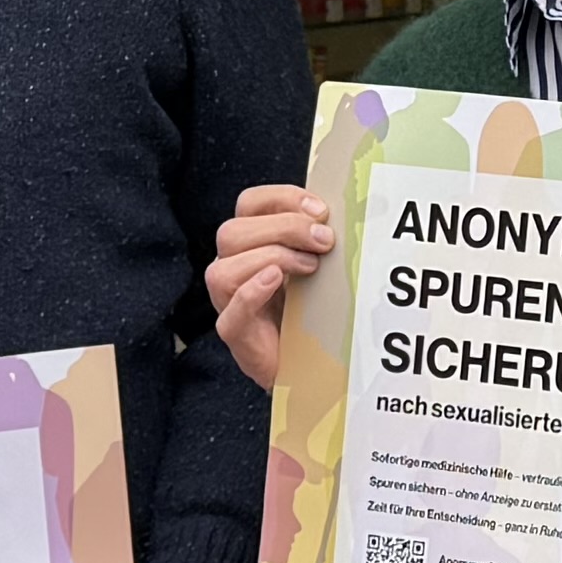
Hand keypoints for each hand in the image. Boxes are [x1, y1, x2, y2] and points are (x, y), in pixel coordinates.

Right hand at [206, 185, 335, 390]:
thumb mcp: (317, 264)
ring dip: (272, 258)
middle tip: (324, 241)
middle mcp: (232, 268)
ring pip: (223, 269)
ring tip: (310, 267)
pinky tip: (276, 281)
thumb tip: (338, 216)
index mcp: (251, 243)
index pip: (249, 204)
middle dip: (284, 228)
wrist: (309, 364)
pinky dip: (252, 292)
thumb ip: (318, 238)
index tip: (320, 210)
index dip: (282, 198)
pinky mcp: (236, 334)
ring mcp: (228, 303)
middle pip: (232, 232)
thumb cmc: (311, 309)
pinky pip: (231, 311)